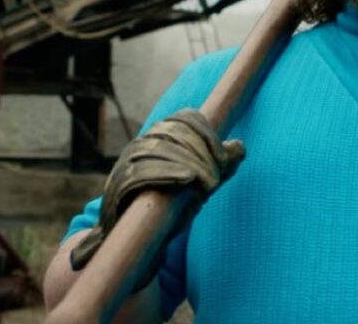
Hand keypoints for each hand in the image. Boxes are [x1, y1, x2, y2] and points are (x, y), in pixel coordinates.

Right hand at [69, 109, 244, 286]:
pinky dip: (167, 173)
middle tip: (217, 179)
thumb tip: (240, 147)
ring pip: (159, 150)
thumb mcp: (201, 183)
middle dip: (201, 154)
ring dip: (189, 165)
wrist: (138, 239)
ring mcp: (126, 162)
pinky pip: (141, 172)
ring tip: (209, 184)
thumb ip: (219, 166)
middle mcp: (142, 143)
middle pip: (175, 134)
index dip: (208, 134)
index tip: (223, 159)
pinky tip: (187, 179)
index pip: (187, 118)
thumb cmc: (172, 205)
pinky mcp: (118, 184)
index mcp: (161, 135)